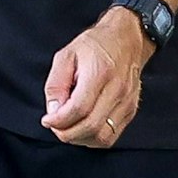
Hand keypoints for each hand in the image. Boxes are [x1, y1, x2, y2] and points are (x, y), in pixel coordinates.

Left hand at [42, 9, 151, 147]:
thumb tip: (53, 112)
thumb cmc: (96, 45)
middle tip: (55, 126)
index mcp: (99, 72)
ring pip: (102, 137)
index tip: (48, 120)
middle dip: (67, 133)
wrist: (126, 39)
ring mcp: (126, 102)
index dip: (60, 121)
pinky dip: (93, 138)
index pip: (79, 108)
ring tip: (68, 127)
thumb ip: (56, 84)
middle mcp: (117, 90)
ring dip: (80, 138)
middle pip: (91, 126)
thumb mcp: (66, 55)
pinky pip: (111, 136)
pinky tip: (83, 127)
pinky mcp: (130, 111)